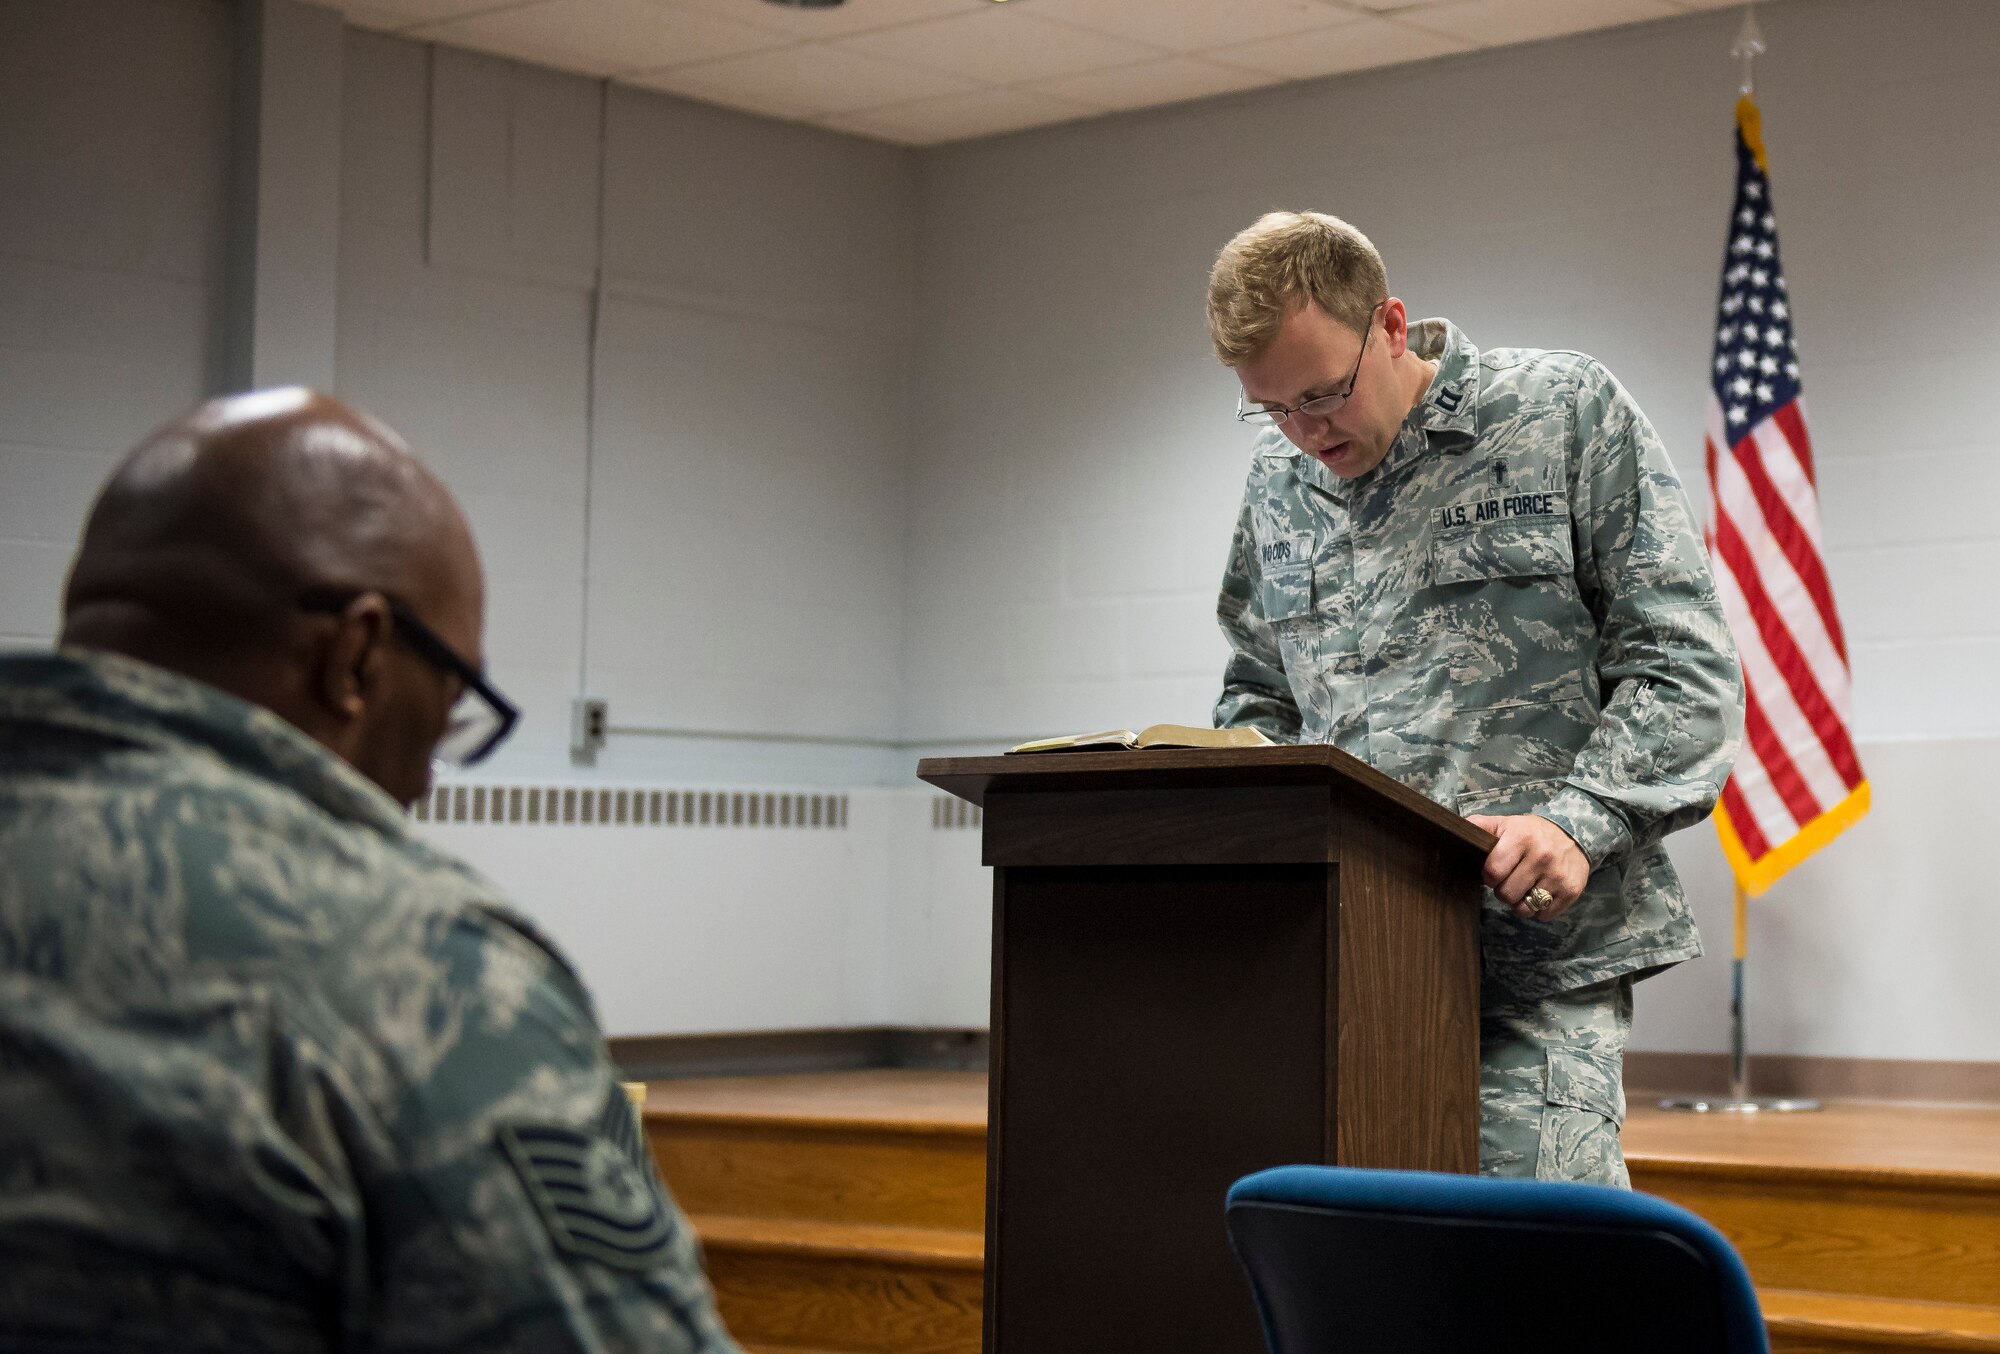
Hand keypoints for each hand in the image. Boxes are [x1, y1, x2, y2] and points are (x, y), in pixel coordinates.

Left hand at [1463, 814, 1590, 920]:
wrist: (1574, 834)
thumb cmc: (1530, 833)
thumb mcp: (1505, 823)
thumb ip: (1479, 826)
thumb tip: (1455, 831)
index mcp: (1521, 837)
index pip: (1492, 872)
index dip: (1488, 876)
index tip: (1493, 872)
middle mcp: (1542, 856)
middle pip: (1507, 895)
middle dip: (1503, 890)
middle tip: (1510, 880)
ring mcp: (1558, 876)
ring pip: (1524, 909)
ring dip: (1520, 902)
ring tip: (1524, 887)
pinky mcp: (1571, 891)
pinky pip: (1543, 915)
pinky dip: (1538, 908)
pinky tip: (1540, 891)